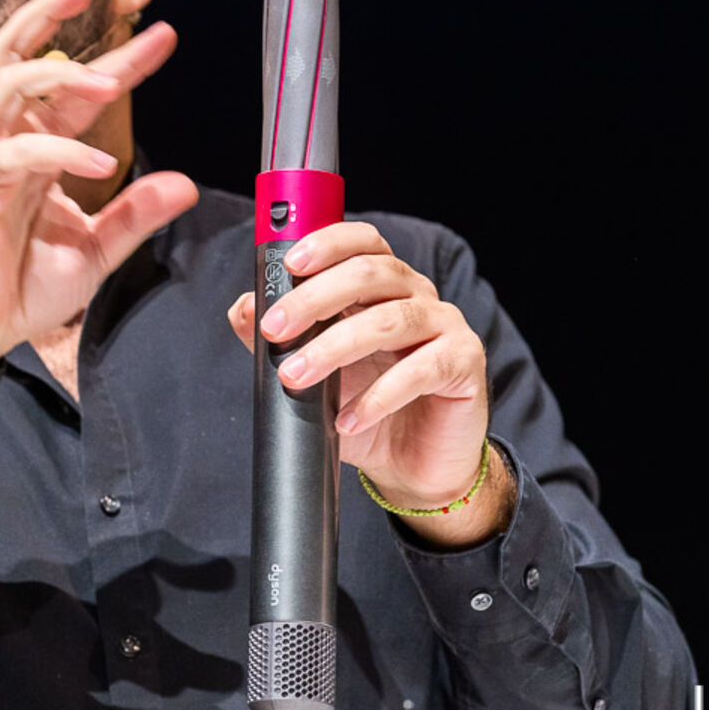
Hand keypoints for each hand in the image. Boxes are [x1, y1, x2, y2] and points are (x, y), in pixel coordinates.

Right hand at [0, 0, 199, 368]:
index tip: (165, 37)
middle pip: (16, 56)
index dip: (120, 61)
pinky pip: (15, 154)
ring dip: (59, 74)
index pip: (76, 91)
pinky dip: (59, 152)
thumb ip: (133, 216)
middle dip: (46, 14)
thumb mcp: (93, 251)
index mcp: (36, 152)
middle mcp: (8, 144)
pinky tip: (99, 165)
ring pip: (10, 87)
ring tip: (107, 81)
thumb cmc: (20, 287)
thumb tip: (184, 184)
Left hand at [227, 222, 511, 542]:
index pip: (361, 243)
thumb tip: (243, 308)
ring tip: (296, 377)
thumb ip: (281, 338)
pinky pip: (420, 370)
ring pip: (389, 320)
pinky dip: (377, 397)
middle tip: (274, 331)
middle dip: (314, 299)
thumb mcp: (313, 373)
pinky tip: (347, 418)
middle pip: (370, 273)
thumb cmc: (363, 408)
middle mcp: (417, 294)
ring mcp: (446, 325)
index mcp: (382, 284)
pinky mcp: (464, 364)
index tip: (290, 264)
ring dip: (334, 348)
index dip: (328, 244)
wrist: (411, 466)